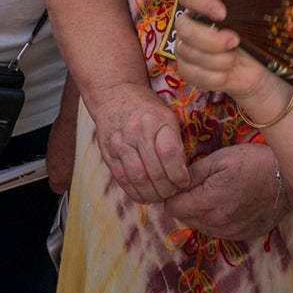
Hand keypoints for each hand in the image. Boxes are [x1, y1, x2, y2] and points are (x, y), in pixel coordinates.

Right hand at [87, 81, 194, 203]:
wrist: (116, 95)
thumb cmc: (148, 109)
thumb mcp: (168, 118)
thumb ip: (176, 143)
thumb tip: (183, 175)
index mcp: (155, 121)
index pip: (170, 155)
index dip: (179, 175)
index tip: (184, 181)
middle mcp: (135, 133)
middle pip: (154, 171)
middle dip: (167, 189)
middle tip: (174, 193)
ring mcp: (119, 144)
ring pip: (138, 179)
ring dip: (152, 194)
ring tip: (160, 196)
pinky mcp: (108, 153)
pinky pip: (122, 180)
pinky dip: (135, 193)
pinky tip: (145, 196)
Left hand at [160, 142, 289, 238]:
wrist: (288, 181)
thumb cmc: (253, 163)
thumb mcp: (219, 159)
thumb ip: (192, 173)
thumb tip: (171, 181)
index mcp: (207, 203)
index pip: (172, 208)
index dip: (172, 194)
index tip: (181, 183)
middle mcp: (216, 223)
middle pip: (184, 218)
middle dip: (184, 203)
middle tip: (197, 185)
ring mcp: (229, 232)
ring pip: (200, 226)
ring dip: (200, 212)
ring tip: (214, 193)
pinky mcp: (241, 236)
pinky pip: (217, 231)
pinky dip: (216, 219)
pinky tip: (227, 203)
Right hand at [166, 0, 268, 104]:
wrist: (256, 67)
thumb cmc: (255, 35)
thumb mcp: (256, 16)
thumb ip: (251, 1)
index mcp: (202, 2)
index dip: (200, 2)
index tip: (223, 14)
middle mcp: (189, 22)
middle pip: (183, 27)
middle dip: (210, 39)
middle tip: (235, 41)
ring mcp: (184, 46)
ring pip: (187, 51)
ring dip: (216, 60)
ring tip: (234, 60)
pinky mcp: (186, 68)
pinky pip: (190, 72)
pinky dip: (212, 76)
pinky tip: (226, 74)